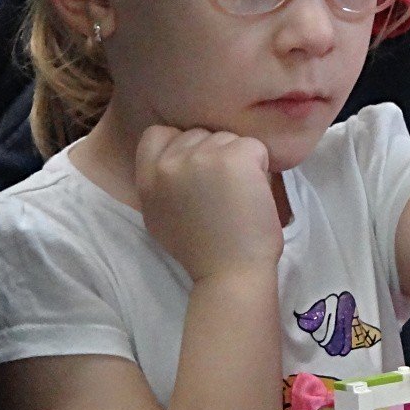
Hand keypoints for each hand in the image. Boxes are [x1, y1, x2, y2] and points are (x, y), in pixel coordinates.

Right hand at [135, 125, 281, 279]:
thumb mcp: (160, 217)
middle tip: (223, 194)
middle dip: (214, 155)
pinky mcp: (235, 157)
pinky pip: (255, 147)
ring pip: (228, 139)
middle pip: (199, 134)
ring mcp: (202, 157)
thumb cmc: (203, 254)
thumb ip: (162, 185)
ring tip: (239, 199)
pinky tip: (255, 196)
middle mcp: (169, 163)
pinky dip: (262, 168)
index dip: (181, 146)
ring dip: (239, 161)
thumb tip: (172, 162)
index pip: (158, 134)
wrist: (230, 275)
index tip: (197, 171)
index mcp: (147, 179)